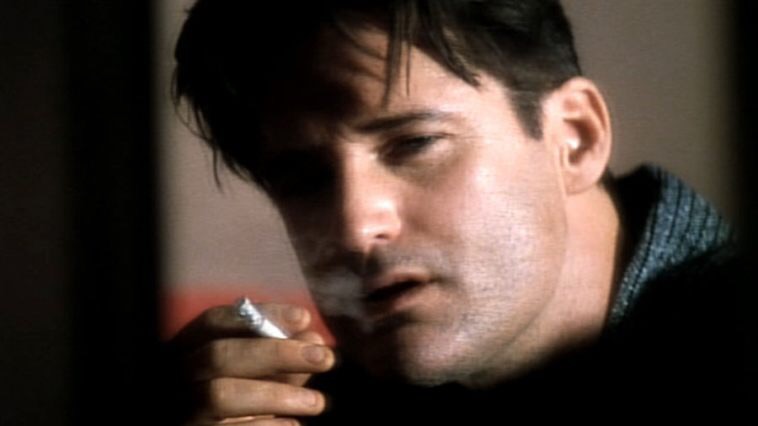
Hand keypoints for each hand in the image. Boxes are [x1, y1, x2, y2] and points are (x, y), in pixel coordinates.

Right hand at [165, 302, 334, 424]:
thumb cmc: (237, 407)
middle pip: (219, 355)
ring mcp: (181, 412)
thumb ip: (280, 361)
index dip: (261, 315)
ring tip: (318, 402)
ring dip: (276, 394)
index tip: (304, 318)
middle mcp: (174, 378)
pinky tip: (294, 425)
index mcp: (184, 351)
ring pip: (220, 394)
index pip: (214, 321)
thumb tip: (313, 340)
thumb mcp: (256, 379)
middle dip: (275, 353)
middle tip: (324, 357)